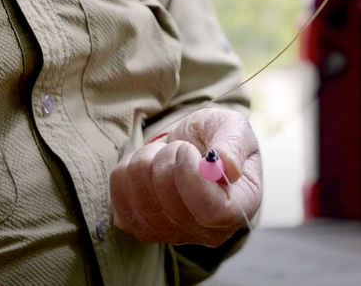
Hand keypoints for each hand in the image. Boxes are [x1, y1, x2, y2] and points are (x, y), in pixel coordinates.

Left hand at [110, 107, 261, 245]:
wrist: (192, 146)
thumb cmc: (216, 137)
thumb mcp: (232, 126)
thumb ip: (233, 145)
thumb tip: (227, 167)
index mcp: (241, 207)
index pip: (213, 212)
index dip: (191, 177)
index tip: (186, 149)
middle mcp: (209, 231)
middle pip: (171, 203)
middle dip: (168, 159)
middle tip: (180, 146)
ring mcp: (173, 234)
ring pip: (141, 197)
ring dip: (147, 161)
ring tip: (165, 155)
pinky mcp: (142, 229)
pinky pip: (119, 196)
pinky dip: (128, 171)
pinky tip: (148, 168)